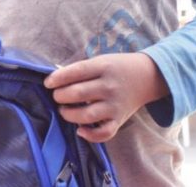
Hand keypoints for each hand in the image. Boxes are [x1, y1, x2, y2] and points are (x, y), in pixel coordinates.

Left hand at [43, 53, 167, 142]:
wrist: (147, 76)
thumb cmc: (117, 67)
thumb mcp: (101, 60)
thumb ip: (81, 69)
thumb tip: (55, 78)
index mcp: (103, 67)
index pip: (76, 72)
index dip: (58, 78)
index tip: (48, 83)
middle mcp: (109, 86)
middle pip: (78, 94)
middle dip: (60, 96)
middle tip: (58, 96)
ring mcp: (115, 104)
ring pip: (87, 115)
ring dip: (69, 115)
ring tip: (65, 110)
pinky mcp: (119, 119)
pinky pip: (104, 133)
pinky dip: (90, 135)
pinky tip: (80, 129)